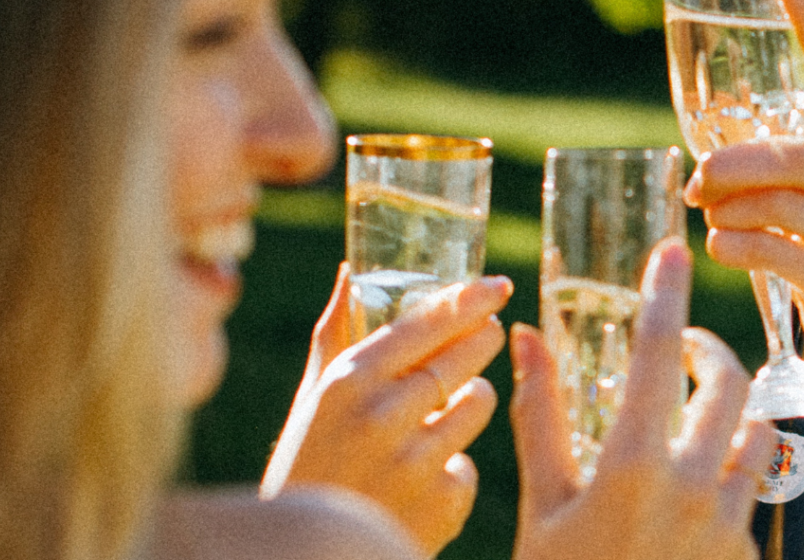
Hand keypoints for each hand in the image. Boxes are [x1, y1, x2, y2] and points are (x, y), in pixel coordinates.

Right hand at [261, 267, 510, 556]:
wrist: (306, 558)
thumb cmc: (309, 466)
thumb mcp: (312, 401)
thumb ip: (336, 335)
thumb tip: (350, 273)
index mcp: (348, 383)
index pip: (424, 325)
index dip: (467, 300)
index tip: (497, 285)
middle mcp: (382, 417)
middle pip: (463, 358)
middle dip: (483, 338)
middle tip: (490, 330)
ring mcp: (416, 461)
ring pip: (479, 403)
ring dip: (472, 400)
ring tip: (443, 412)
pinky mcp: (442, 500)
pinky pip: (469, 464)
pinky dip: (452, 468)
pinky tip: (421, 480)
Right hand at [510, 238, 775, 559]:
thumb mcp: (541, 506)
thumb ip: (540, 414)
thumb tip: (530, 337)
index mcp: (635, 465)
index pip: (661, 350)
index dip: (666, 292)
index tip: (670, 252)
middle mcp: (695, 486)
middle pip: (728, 381)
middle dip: (707, 352)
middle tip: (681, 348)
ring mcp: (730, 522)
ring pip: (756, 430)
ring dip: (730, 409)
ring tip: (693, 411)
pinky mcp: (748, 552)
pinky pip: (756, 484)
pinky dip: (733, 465)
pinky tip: (696, 479)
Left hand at [687, 0, 803, 390]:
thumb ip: (786, 185)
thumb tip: (709, 164)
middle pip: (790, 152)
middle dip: (729, 161)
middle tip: (693, 179)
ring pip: (777, 200)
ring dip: (726, 209)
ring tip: (710, 220)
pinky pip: (772, 250)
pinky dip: (734, 247)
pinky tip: (724, 251)